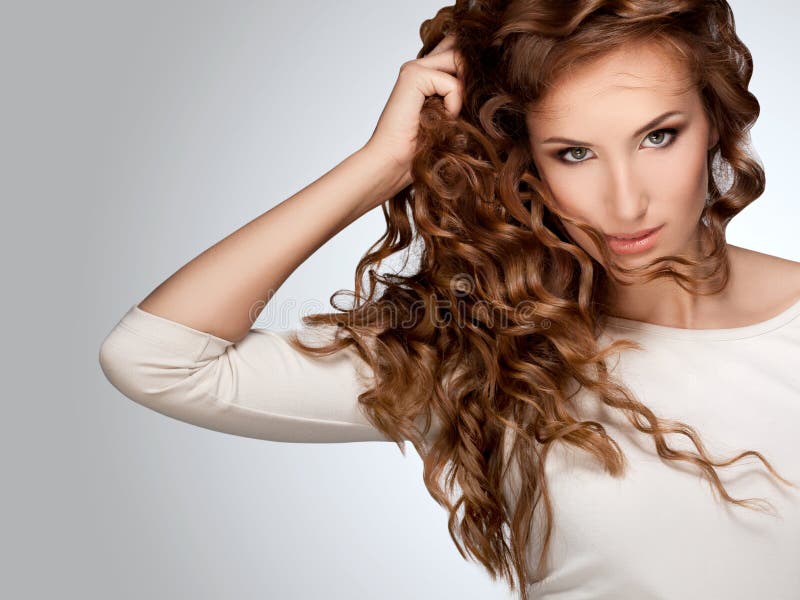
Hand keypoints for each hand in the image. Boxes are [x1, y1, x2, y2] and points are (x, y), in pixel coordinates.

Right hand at [362, 34, 464, 191]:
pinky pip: (453, 84)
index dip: (471, 66)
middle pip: (462, 51)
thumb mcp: (451, 116)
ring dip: (461, 96)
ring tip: (445, 118)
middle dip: (472, 78)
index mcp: (426, 74)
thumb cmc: (421, 149)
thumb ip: (464, 93)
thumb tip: (488, 77)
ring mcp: (415, 68)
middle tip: (458, 111)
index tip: (474, 92)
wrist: (392, 163)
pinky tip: (438, 121)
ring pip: (460, 63)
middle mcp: (419, 66)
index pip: (457, 50)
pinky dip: (453, 107)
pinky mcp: (414, 76)